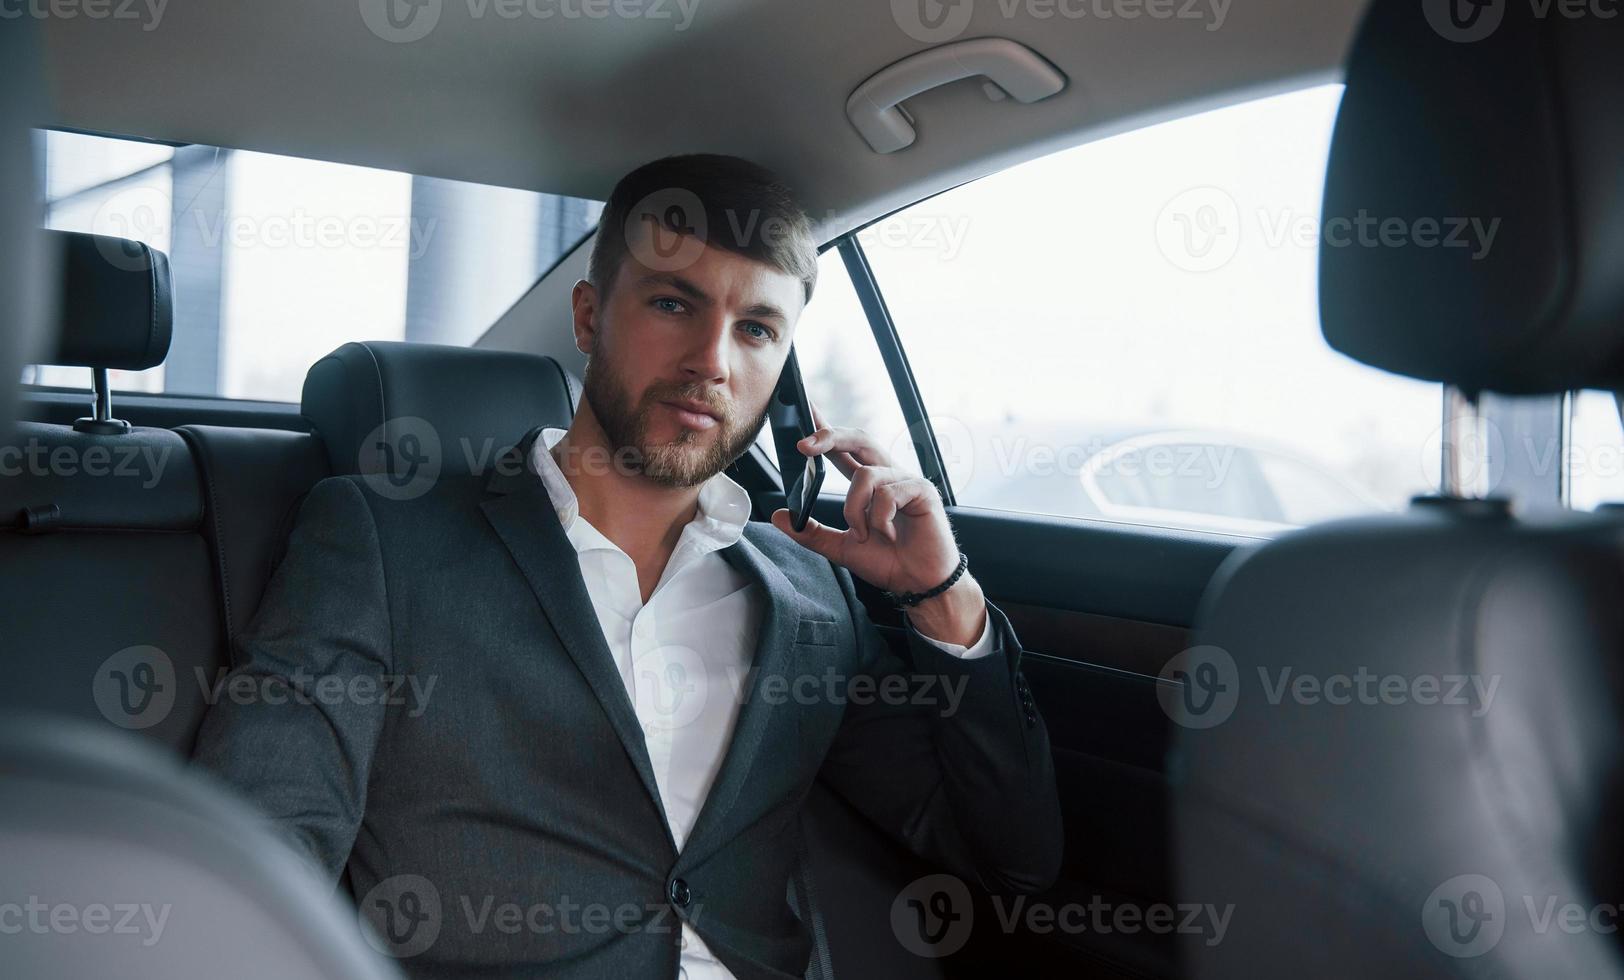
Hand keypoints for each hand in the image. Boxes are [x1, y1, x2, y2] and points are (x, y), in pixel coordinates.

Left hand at [769, 402, 961, 597]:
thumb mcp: (841, 547)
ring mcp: (906, 481)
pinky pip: (887, 494)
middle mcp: (887, 475)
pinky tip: (890, 534)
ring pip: (866, 475)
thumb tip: (779, 516)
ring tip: (866, 534)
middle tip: (803, 445)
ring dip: (856, 509)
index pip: (844, 448)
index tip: (805, 409)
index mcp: (870, 483)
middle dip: (830, 436)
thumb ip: (811, 532)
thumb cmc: (890, 562)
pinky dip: (879, 519)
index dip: (826, 429)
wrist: (921, 584)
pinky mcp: (922, 491)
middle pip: (859, 438)